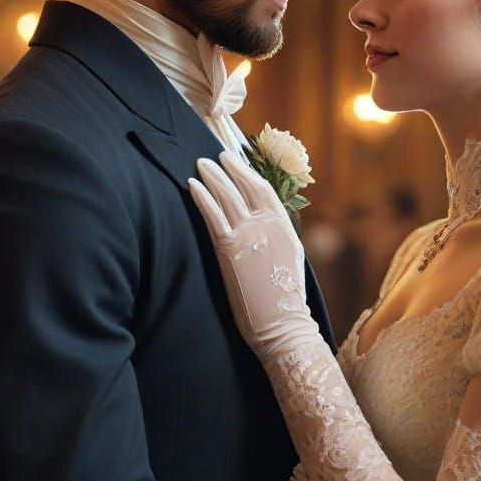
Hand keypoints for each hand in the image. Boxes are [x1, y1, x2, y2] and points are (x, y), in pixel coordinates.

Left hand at [189, 152, 321, 359]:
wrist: (282, 324)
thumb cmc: (284, 298)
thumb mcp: (289, 258)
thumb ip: (277, 236)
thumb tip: (264, 222)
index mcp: (283, 226)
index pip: (264, 189)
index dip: (247, 172)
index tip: (234, 160)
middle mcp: (267, 225)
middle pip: (244, 186)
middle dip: (228, 168)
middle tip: (213, 156)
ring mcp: (249, 235)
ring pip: (227, 197)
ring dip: (213, 177)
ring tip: (200, 164)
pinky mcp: (230, 249)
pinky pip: (213, 216)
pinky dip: (202, 198)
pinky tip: (192, 185)